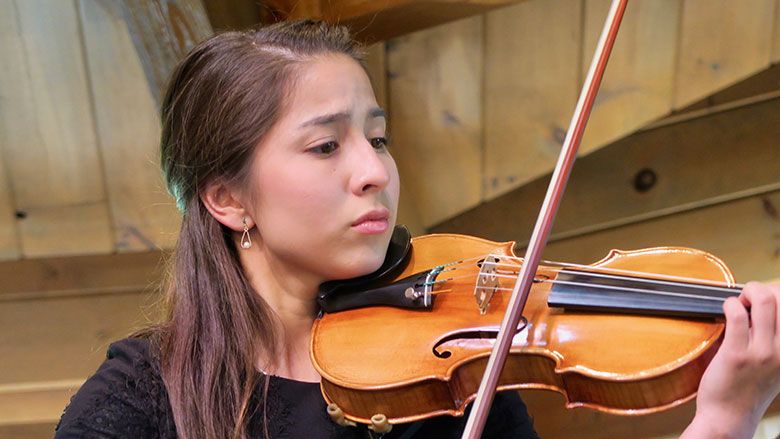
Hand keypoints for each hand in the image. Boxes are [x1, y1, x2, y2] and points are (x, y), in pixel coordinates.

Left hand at [682, 282, 779, 437]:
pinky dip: (730, 304)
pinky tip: (726, 309)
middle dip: (762, 288)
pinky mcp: (737, 355)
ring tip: (740, 301)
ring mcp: (762, 353)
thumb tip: (767, 302)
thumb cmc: (749, 388)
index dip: (779, 292)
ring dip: (748, 292)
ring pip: (764, 300)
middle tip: (750, 298)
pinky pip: (737, 314)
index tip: (768, 296)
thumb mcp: (776, 364)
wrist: (729, 417)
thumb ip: (776, 338)